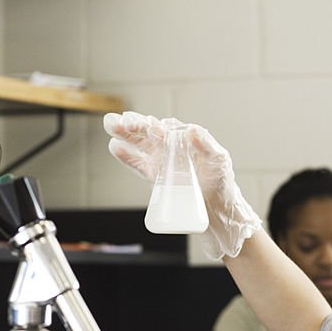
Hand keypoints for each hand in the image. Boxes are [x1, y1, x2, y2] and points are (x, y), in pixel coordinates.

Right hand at [104, 111, 261, 258]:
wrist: (217, 209)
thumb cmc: (221, 181)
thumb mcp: (218, 159)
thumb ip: (206, 144)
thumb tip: (192, 130)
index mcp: (184, 138)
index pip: (163, 127)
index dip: (150, 124)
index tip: (141, 125)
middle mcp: (171, 147)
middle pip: (147, 133)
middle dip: (131, 126)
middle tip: (116, 122)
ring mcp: (162, 162)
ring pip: (139, 145)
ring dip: (124, 136)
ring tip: (110, 126)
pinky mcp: (156, 178)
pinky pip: (138, 165)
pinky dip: (127, 157)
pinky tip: (115, 147)